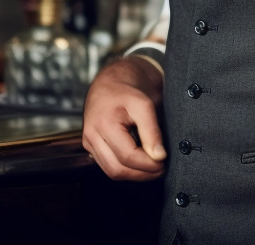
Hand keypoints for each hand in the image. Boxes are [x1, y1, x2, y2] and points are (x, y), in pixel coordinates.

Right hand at [82, 55, 166, 180]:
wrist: (112, 80)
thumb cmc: (129, 90)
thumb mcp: (145, 104)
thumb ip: (152, 131)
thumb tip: (159, 156)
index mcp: (104, 124)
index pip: (128, 156)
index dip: (148, 163)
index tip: (165, 161)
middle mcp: (92, 135)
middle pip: (117, 169)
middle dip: (142, 174)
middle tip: (162, 168)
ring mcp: (89, 142)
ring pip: (111, 171)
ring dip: (134, 174)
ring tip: (153, 168)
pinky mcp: (91, 145)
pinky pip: (107, 165)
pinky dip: (125, 168)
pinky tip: (140, 163)